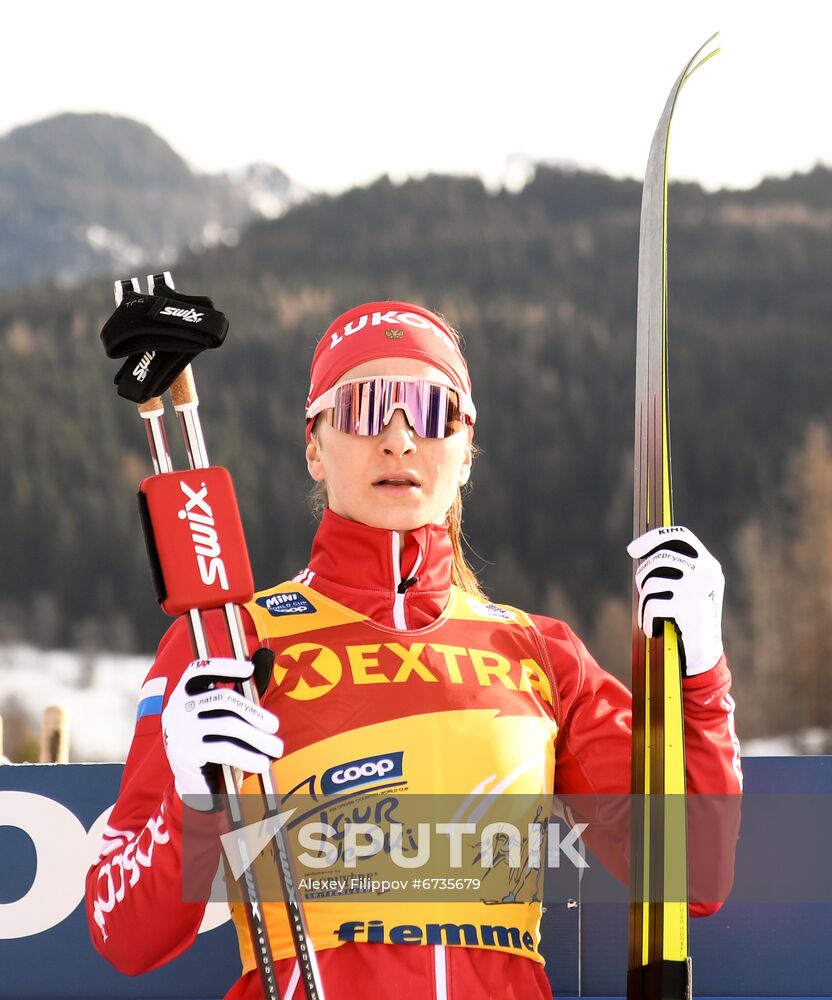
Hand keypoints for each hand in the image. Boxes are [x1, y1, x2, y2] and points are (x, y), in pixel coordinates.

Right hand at [161, 657, 282, 801]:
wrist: (193, 783)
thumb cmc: (213, 743)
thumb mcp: (220, 717)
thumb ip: (236, 696)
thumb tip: (264, 663)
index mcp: (183, 693)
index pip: (199, 670)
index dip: (224, 666)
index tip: (250, 669)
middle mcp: (177, 707)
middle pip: (223, 698)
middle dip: (254, 712)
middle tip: (275, 726)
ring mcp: (179, 730)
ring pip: (228, 725)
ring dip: (258, 738)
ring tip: (276, 748)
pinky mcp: (186, 754)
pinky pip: (224, 749)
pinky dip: (248, 757)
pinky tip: (262, 763)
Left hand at [627, 526, 723, 675]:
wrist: (703, 655)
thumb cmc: (686, 620)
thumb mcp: (685, 589)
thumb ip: (670, 568)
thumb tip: (636, 550)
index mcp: (709, 565)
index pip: (679, 537)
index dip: (653, 539)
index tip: (633, 550)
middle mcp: (707, 572)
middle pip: (658, 559)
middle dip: (643, 578)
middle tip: (644, 597)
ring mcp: (700, 589)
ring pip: (651, 582)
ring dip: (644, 604)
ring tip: (652, 618)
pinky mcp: (690, 608)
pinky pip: (652, 605)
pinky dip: (647, 620)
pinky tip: (654, 630)